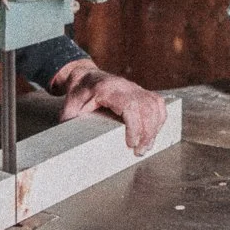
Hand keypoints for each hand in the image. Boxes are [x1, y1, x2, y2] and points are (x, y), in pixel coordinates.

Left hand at [51, 60, 166, 154]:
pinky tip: (153, 133)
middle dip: (147, 133)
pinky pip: (157, 103)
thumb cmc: (78, 93)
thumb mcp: (70, 108)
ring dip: (154, 128)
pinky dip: (159, 119)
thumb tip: (70, 145)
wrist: (84, 77)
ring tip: (146, 147)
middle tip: (139, 152)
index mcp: (107, 89)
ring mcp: (135, 88)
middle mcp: (125, 86)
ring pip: (154, 105)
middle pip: (146, 108)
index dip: (134, 127)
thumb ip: (71, 124)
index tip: (131, 144)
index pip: (130, 106)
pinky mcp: (140, 92)